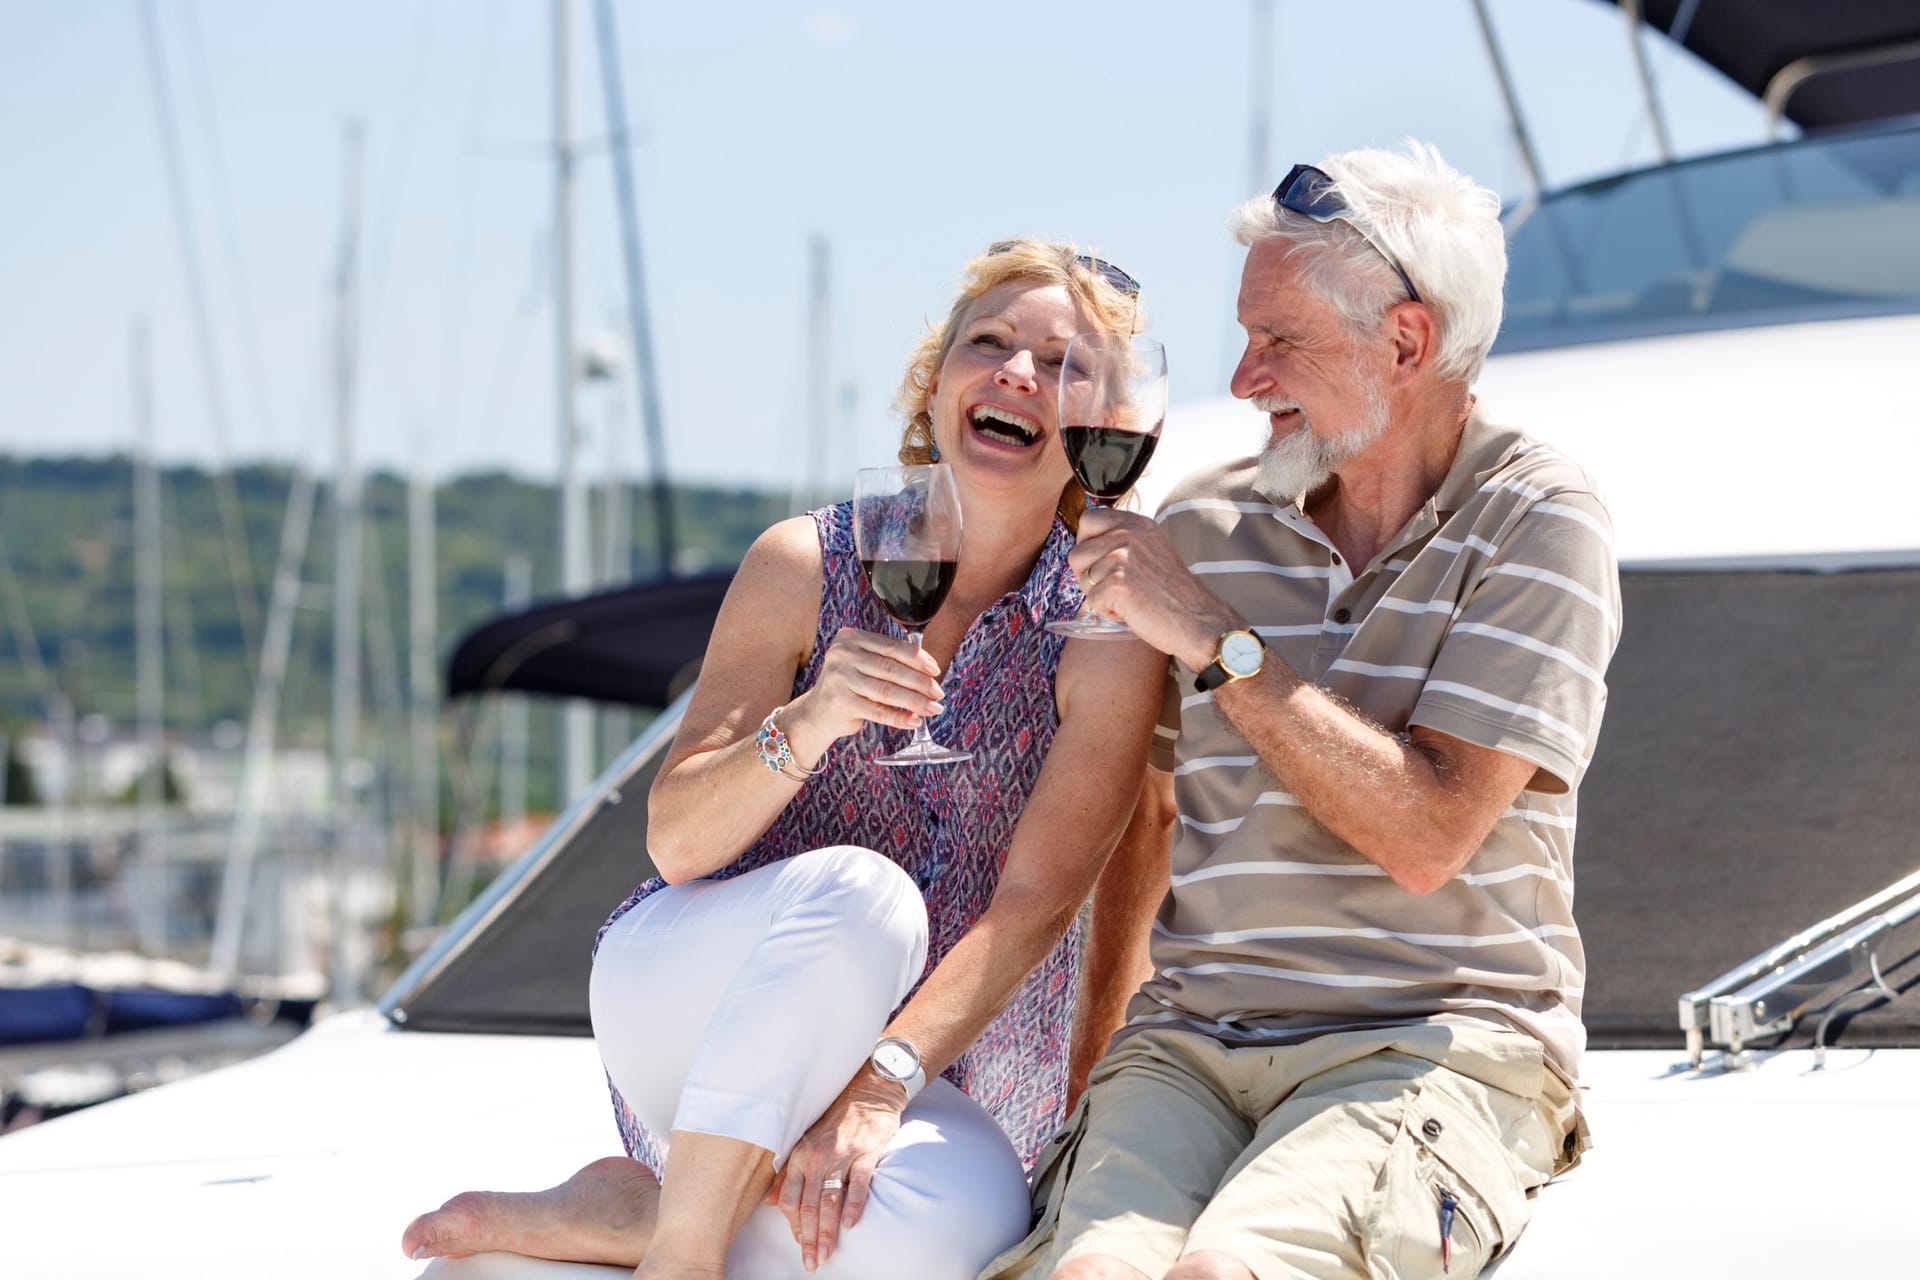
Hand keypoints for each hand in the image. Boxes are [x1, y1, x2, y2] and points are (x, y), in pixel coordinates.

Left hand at [768, 1067, 906, 1271]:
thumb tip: (769, 1202)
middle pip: (809, 1206)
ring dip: (828, 1231)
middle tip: (811, 1263)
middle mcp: (817, 1157)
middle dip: (808, 1238)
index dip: (794, 1227)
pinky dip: (853, 1205)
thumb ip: (788, 1173)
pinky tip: (850, 1225)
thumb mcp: (805, 1142)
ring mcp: (842, 1155)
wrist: (868, 1091)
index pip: (791, 1200)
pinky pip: (858, 1183)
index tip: (799, 1247)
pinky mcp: (866, 1152)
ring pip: (830, 1200)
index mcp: (800, 1156)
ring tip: (827, 1254)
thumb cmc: (836, 1119)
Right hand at [783, 627, 944, 760]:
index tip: (935, 669)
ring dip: (915, 701)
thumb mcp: (863, 664)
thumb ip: (888, 660)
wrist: (817, 712)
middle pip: (891, 668)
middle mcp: (842, 655)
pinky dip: (899, 717)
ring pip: (887, 690)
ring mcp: (840, 678)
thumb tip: (930, 671)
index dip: (917, 658)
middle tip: (938, 693)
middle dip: (920, 682)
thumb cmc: (849, 686)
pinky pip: (878, 711)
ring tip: (933, 708)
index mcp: (850, 638)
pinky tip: (915, 721)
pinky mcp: (841, 703)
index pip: (891, 646)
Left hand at [1070, 507, 1238, 667]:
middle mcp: (1129, 534)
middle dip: (1087, 575)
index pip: (1088, 519)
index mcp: (1138, 523)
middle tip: (1114, 589)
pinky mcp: (1118, 583)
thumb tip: (1085, 544)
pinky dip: (1108, 612)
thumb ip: (1124, 540)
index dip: (1086, 545)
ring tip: (1128, 600)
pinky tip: (1133, 612)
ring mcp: (1123, 556)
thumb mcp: (1152, 550)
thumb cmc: (1174, 594)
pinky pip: (1092, 601)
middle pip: (1077, 552)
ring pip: (1082, 578)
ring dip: (1099, 595)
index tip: (1100, 563)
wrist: (1199, 622)